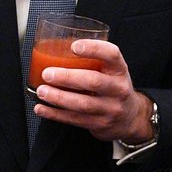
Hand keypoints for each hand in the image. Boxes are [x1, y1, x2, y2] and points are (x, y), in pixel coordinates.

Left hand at [32, 39, 154, 142]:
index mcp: (119, 69)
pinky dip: (55, 114)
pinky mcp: (100, 124)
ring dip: (58, 97)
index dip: (93, 48)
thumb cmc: (113, 87)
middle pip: (93, 81)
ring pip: (83, 104)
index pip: (112, 54)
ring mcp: (110, 109)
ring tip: (42, 91)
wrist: (130, 117)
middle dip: (67, 77)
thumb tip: (56, 48)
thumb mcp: (111, 71)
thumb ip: (92, 60)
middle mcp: (118, 89)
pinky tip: (41, 108)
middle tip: (47, 73)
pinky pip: (75, 119)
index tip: (74, 46)